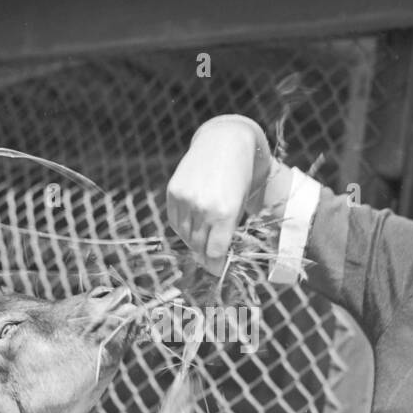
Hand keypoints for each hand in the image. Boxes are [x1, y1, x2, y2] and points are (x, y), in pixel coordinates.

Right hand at [165, 115, 268, 275]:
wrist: (225, 142)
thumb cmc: (238, 178)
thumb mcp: (238, 206)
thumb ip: (226, 232)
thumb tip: (210, 260)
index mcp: (225, 213)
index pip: (214, 252)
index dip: (215, 264)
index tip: (216, 269)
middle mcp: (203, 208)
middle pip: (199, 246)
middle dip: (205, 254)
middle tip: (209, 257)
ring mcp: (186, 199)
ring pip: (185, 235)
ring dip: (194, 240)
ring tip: (203, 235)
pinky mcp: (174, 192)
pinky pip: (175, 221)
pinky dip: (182, 226)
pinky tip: (192, 221)